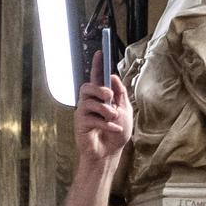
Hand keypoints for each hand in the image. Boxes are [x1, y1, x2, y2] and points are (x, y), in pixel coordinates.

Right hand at [74, 52, 132, 168]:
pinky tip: (114, 129)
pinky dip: (107, 124)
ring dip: (107, 110)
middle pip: (87, 86)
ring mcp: (83, 113)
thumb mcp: (125, 110)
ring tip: (114, 119)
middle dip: (99, 89)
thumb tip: (113, 77)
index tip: (100, 52)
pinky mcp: (80, 125)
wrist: (109, 153)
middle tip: (109, 97)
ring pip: (90, 102)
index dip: (97, 65)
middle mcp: (89, 103)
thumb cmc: (116, 132)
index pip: (97, 78)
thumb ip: (120, 94)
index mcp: (100, 97)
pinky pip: (93, 118)